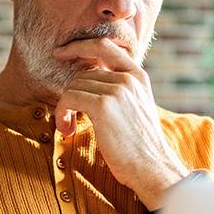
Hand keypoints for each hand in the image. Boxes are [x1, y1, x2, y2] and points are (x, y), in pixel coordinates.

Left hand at [53, 37, 189, 209]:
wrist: (152, 168)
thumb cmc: (140, 146)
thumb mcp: (135, 108)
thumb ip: (119, 90)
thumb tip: (88, 79)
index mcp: (138, 75)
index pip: (104, 45)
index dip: (79, 45)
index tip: (61, 52)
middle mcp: (129, 78)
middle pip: (82, 72)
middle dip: (70, 93)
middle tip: (68, 117)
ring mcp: (117, 90)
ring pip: (73, 86)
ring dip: (64, 107)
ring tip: (70, 127)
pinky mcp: (103, 105)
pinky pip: (68, 98)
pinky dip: (61, 114)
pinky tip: (68, 130)